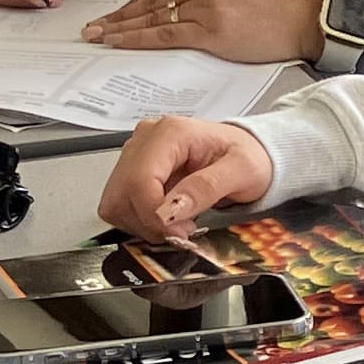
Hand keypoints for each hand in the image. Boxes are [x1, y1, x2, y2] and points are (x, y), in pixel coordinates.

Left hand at [82, 0, 324, 62]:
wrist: (308, 20)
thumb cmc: (278, 8)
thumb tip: (174, 10)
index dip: (133, 3)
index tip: (114, 13)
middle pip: (151, 0)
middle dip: (120, 16)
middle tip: (95, 26)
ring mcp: (207, 2)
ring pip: (153, 17)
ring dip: (122, 29)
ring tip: (101, 37)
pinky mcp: (212, 29)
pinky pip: (166, 35)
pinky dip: (139, 39)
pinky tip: (121, 42)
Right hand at [99, 116, 274, 236]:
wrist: (248, 153)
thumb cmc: (248, 156)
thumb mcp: (242, 171)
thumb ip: (208, 187)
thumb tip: (174, 208)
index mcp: (171, 132)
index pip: (140, 180)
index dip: (154, 214)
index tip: (181, 231)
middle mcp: (146, 139)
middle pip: (122, 193)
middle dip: (149, 222)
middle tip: (182, 230)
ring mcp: (135, 154)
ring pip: (115, 202)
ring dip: (143, 224)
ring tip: (177, 223)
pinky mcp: (132, 171)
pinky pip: (119, 205)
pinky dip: (139, 221)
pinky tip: (166, 218)